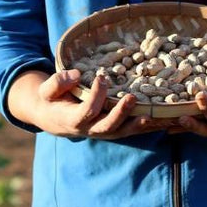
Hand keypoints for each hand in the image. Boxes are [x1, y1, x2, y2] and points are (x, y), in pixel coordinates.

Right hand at [9, 69, 177, 139]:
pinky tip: (161, 120)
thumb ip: (57, 82)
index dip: (96, 96)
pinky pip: (129, 130)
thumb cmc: (49, 99)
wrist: (51, 116)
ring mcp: (101, 131)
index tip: (102, 78)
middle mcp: (89, 130)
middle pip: (108, 127)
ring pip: (122, 132)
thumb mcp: (46, 89)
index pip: (87, 111)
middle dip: (121, 114)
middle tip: (133, 97)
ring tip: (154, 115)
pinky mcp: (111, 129)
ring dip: (138, 125)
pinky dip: (144, 126)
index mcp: (72, 120)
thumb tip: (76, 74)